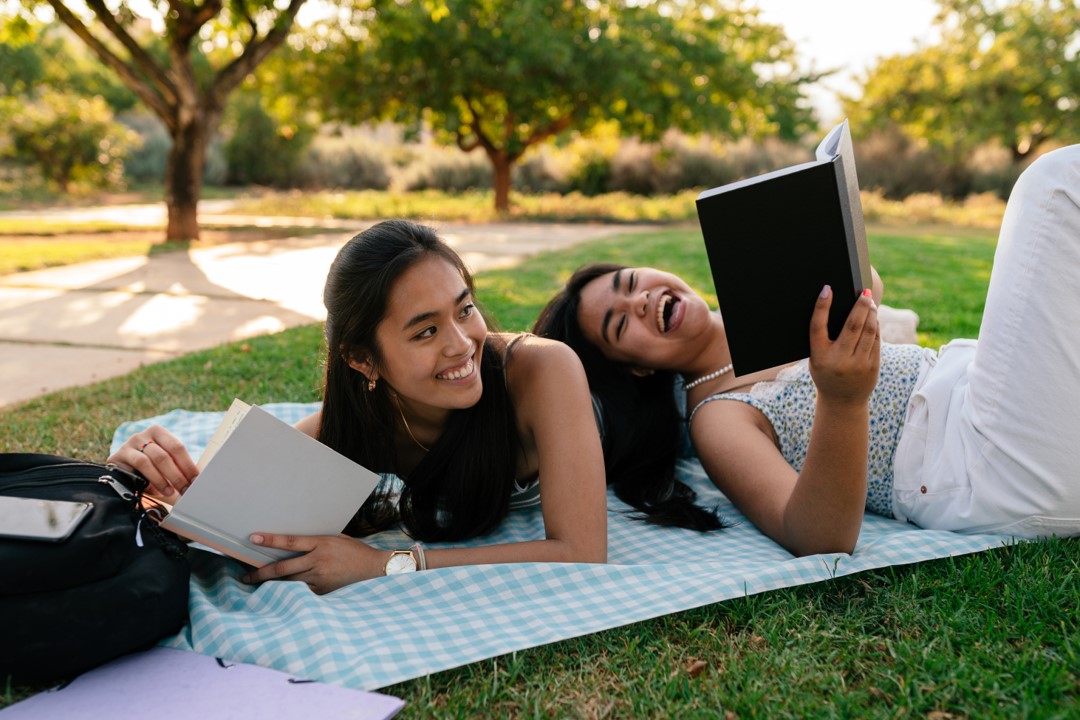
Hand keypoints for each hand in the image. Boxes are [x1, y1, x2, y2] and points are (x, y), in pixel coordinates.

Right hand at [106, 425, 199, 497]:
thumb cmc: (147, 467)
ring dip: (164, 479)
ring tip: (171, 492)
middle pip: (166, 455)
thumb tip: (196, 479)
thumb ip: (176, 466)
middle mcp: (143, 434)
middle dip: (178, 475)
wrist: (119, 470)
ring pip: (153, 460)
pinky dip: (150, 478)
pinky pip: (138, 466)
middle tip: (186, 489)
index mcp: (158, 432)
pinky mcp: (118, 455)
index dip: (188, 465)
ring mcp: (130, 443)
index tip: (196, 480)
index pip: (177, 447)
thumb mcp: (162, 463)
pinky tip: (155, 489)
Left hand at [241, 533, 385, 594]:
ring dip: (272, 585)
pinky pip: (302, 592)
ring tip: (256, 586)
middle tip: (245, 577)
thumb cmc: (355, 551)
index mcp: (321, 544)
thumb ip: (317, 540)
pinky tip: (280, 595)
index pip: (290, 542)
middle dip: (261, 573)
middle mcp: (318, 561)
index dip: (270, 540)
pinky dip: (291, 593)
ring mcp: (320, 579)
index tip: (253, 538)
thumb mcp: (337, 538)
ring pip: (289, 583)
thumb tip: (295, 541)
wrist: (374, 569)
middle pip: (283, 569)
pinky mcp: (323, 592)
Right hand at [808, 286, 879, 406]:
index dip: (821, 307)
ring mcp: (858, 365)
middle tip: (864, 292)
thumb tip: (843, 309)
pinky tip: (872, 318)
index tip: (827, 289)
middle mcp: (838, 360)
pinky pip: (875, 340)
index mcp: (819, 357)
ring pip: (868, 331)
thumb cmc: (826, 373)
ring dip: (870, 313)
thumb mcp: (817, 358)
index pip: (817, 327)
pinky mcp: (872, 367)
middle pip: (852, 326)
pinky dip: (874, 326)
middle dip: (860, 305)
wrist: (842, 401)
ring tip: (869, 302)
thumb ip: (825, 339)